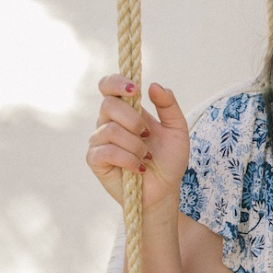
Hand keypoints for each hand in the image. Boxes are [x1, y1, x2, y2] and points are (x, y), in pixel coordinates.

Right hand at [86, 76, 189, 213]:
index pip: (108, 86)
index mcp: (126, 110)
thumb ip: (168, 105)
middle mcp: (109, 122)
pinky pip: (107, 151)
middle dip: (133, 119)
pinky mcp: (95, 159)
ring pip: (110, 129)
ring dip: (135, 144)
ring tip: (146, 156)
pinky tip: (140, 167)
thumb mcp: (177, 129)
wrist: (165, 190)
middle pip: (108, 104)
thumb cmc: (169, 159)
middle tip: (148, 134)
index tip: (134, 89)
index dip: (116, 82)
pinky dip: (129, 159)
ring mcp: (100, 140)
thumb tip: (153, 85)